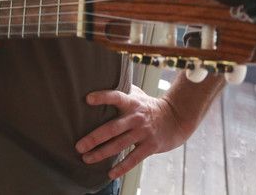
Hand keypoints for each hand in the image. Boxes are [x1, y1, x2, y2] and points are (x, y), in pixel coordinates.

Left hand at [75, 84, 196, 178]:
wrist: (176, 119)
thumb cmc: (148, 105)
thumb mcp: (137, 94)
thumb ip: (120, 91)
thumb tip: (98, 81)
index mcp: (131, 102)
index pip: (116, 97)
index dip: (103, 97)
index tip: (88, 99)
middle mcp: (136, 118)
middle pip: (112, 128)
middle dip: (94, 138)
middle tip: (78, 146)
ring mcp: (143, 133)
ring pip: (119, 145)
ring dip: (101, 154)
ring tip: (86, 159)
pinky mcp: (150, 146)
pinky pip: (134, 159)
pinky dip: (122, 168)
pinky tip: (110, 174)